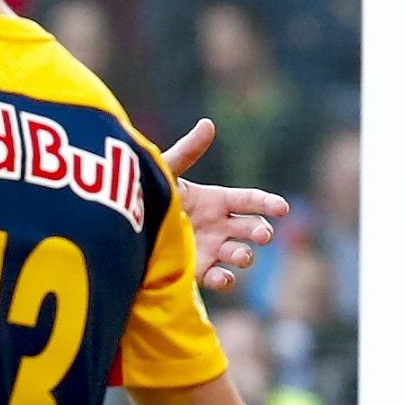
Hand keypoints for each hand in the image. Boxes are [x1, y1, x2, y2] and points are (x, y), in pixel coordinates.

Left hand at [161, 118, 287, 296]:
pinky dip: (225, 280)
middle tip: (262, 234)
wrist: (122, 229)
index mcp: (217, 201)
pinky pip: (218, 278)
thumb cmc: (147, 196)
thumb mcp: (165, 174)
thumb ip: (187, 152)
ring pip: (239, 254)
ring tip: (242, 255)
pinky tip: (224, 278)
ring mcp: (211, 249)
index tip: (282, 208)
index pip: (250, 200)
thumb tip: (208, 124)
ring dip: (245, 255)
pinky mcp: (197, 270)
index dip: (267, 203)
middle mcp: (220, 226)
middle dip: (260, 231)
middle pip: (251, 228)